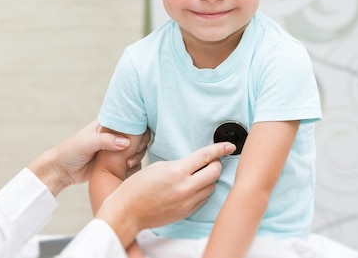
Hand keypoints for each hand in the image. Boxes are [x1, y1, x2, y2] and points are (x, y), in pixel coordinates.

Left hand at [28, 120, 149, 195]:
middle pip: (137, 134)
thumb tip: (126, 142)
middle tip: (134, 153)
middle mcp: (114, 134)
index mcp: (107, 123)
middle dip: (140, 143)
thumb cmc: (70, 151)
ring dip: (137, 155)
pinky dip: (134, 165)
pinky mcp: (116, 162)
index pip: (130, 119)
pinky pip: (131, 161)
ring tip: (128, 163)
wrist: (62, 170)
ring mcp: (116, 148)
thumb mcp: (87, 143)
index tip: (138, 137)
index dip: (138, 126)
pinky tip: (129, 169)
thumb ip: (105, 141)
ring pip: (136, 149)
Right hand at [95, 142, 235, 248]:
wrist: (128, 211)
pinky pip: (203, 199)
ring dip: (209, 178)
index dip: (220, 149)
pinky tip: (193, 187)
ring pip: (211, 187)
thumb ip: (180, 165)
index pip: (205, 157)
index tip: (229, 146)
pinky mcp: (187, 212)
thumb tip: (195, 164)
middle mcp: (185, 188)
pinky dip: (202, 191)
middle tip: (212, 161)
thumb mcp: (158, 167)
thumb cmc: (137, 187)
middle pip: (214, 172)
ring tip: (200, 174)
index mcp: (176, 172)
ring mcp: (187, 202)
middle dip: (216, 164)